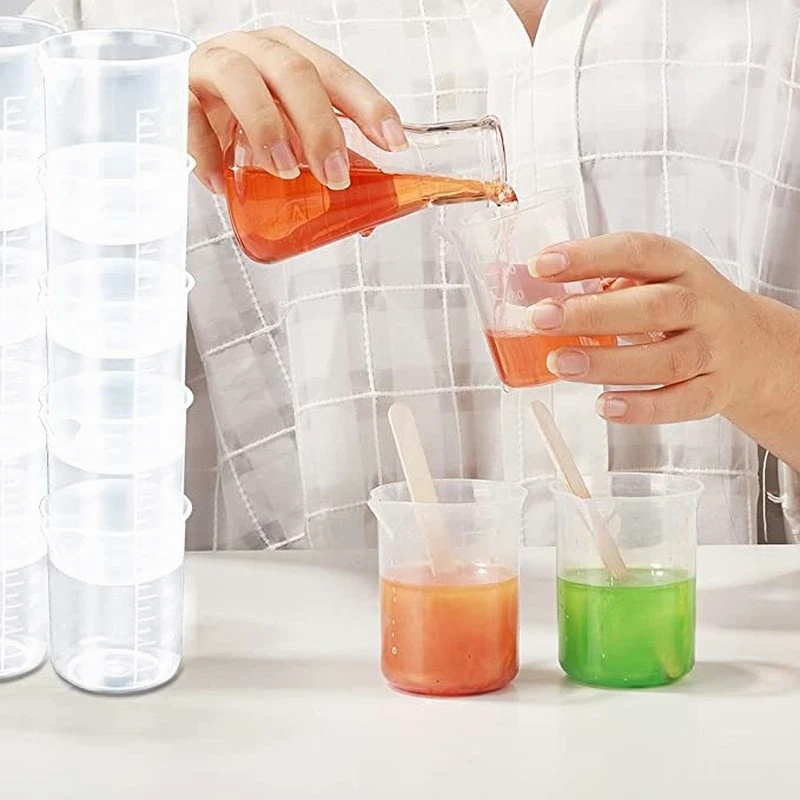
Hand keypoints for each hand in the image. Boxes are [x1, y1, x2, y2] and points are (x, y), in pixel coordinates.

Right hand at [189, 27, 406, 193]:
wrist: (184, 105)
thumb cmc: (247, 119)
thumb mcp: (291, 138)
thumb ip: (324, 165)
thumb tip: (366, 218)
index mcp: (291, 57)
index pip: (336, 73)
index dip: (367, 105)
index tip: (392, 142)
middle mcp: (255, 52)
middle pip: (293, 72)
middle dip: (320, 126)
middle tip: (334, 175)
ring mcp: (212, 67)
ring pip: (240, 79)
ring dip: (267, 127)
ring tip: (283, 172)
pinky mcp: (176, 91)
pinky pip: (188, 114)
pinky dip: (206, 151)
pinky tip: (222, 184)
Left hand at [527, 233, 769, 424]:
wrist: (753, 347)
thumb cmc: (682, 309)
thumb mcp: (651, 280)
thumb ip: (597, 281)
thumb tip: (518, 281)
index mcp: (679, 266)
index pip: (636, 252)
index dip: (588, 256)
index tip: (540, 265)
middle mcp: (701, 305)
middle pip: (651, 307)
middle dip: (591, 314)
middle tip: (540, 319)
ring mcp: (711, 350)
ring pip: (664, 360)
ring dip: (607, 363)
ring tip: (560, 364)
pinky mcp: (713, 391)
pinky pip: (680, 403)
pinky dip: (641, 408)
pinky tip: (603, 406)